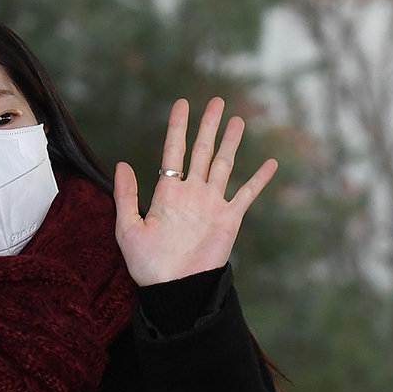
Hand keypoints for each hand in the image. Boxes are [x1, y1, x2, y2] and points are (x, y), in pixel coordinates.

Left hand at [114, 98, 277, 286]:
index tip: (182, 104)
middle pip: (202, 151)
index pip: (174, 152)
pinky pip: (246, 194)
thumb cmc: (148, 266)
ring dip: (231, 143)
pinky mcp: (228, 220)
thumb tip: (122, 164)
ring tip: (237, 120)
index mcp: (167, 193)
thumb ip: (126, 196)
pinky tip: (270, 163)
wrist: (174, 290)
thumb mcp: (128, 229)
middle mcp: (191, 194)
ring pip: (224, 165)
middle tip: (217, 101)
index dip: (178, 128)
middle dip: (209, 126)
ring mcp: (211, 205)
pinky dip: (259, 179)